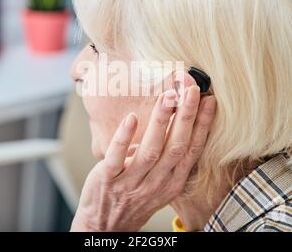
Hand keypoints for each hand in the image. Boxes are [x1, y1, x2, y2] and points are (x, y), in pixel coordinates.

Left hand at [71, 73, 215, 231]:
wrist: (107, 226)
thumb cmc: (135, 199)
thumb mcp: (159, 183)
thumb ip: (166, 158)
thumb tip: (168, 123)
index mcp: (172, 180)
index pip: (192, 149)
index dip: (202, 124)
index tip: (209, 100)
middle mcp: (157, 182)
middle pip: (176, 146)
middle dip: (186, 116)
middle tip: (191, 90)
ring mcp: (132, 182)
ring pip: (151, 150)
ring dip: (161, 122)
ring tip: (167, 97)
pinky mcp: (108, 179)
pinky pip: (117, 157)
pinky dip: (125, 138)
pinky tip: (131, 118)